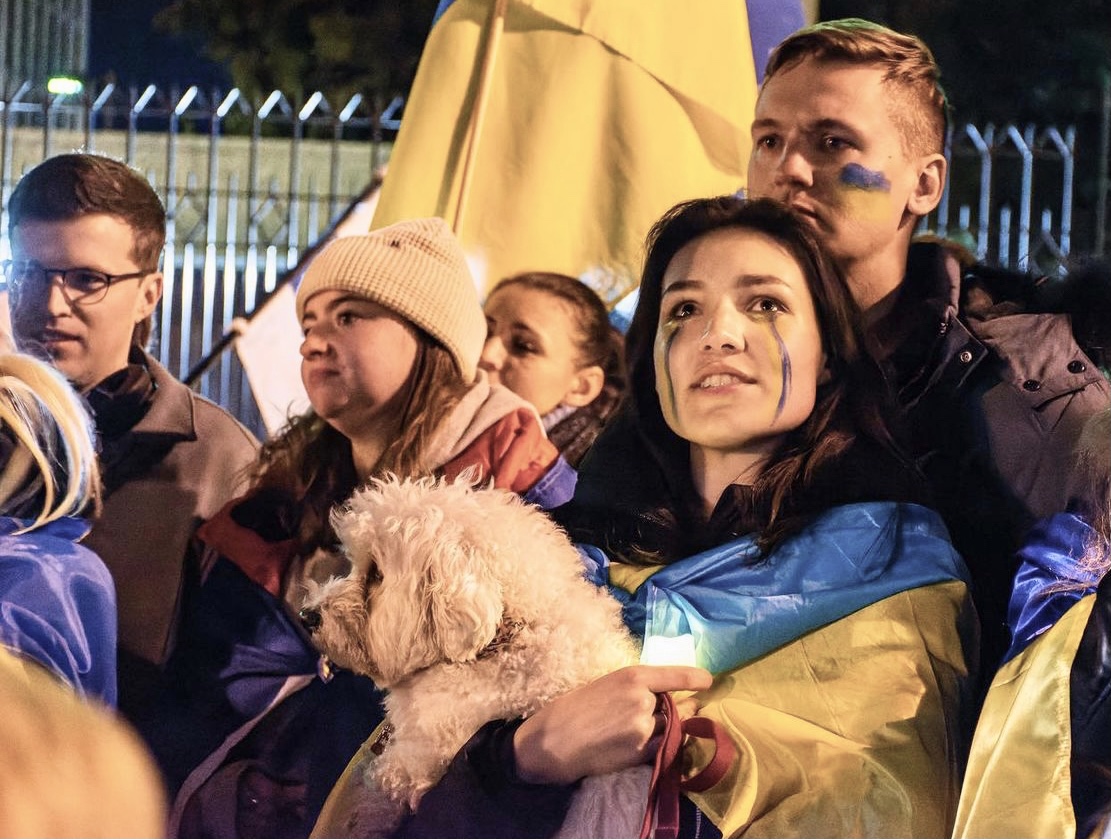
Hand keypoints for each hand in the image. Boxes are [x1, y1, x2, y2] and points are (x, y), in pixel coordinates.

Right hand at [513, 665, 711, 784]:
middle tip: (686, 708)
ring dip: (671, 727)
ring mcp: (645, 728)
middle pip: (677, 705)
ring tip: (652, 728)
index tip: (709, 680)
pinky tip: (652, 743)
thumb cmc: (573, 707)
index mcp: (632, 676)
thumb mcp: (606, 684)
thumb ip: (635, 688)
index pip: (675, 675)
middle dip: (683, 707)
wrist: (554, 741)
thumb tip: (662, 695)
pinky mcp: (642, 752)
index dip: (695, 678)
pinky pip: (664, 747)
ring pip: (672, 727)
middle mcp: (643, 700)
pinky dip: (664, 744)